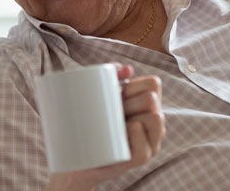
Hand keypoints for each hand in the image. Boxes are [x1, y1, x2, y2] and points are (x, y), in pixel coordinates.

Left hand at [45, 65, 164, 190]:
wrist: (75, 157)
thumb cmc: (90, 122)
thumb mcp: (97, 95)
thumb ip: (110, 75)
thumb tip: (126, 69)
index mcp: (147, 105)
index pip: (153, 83)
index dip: (133, 84)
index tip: (116, 93)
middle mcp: (153, 123)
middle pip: (151, 99)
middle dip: (128, 100)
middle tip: (113, 111)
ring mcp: (149, 143)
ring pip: (154, 118)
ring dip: (132, 115)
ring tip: (115, 124)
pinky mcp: (138, 160)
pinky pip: (145, 148)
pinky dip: (134, 134)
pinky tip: (123, 132)